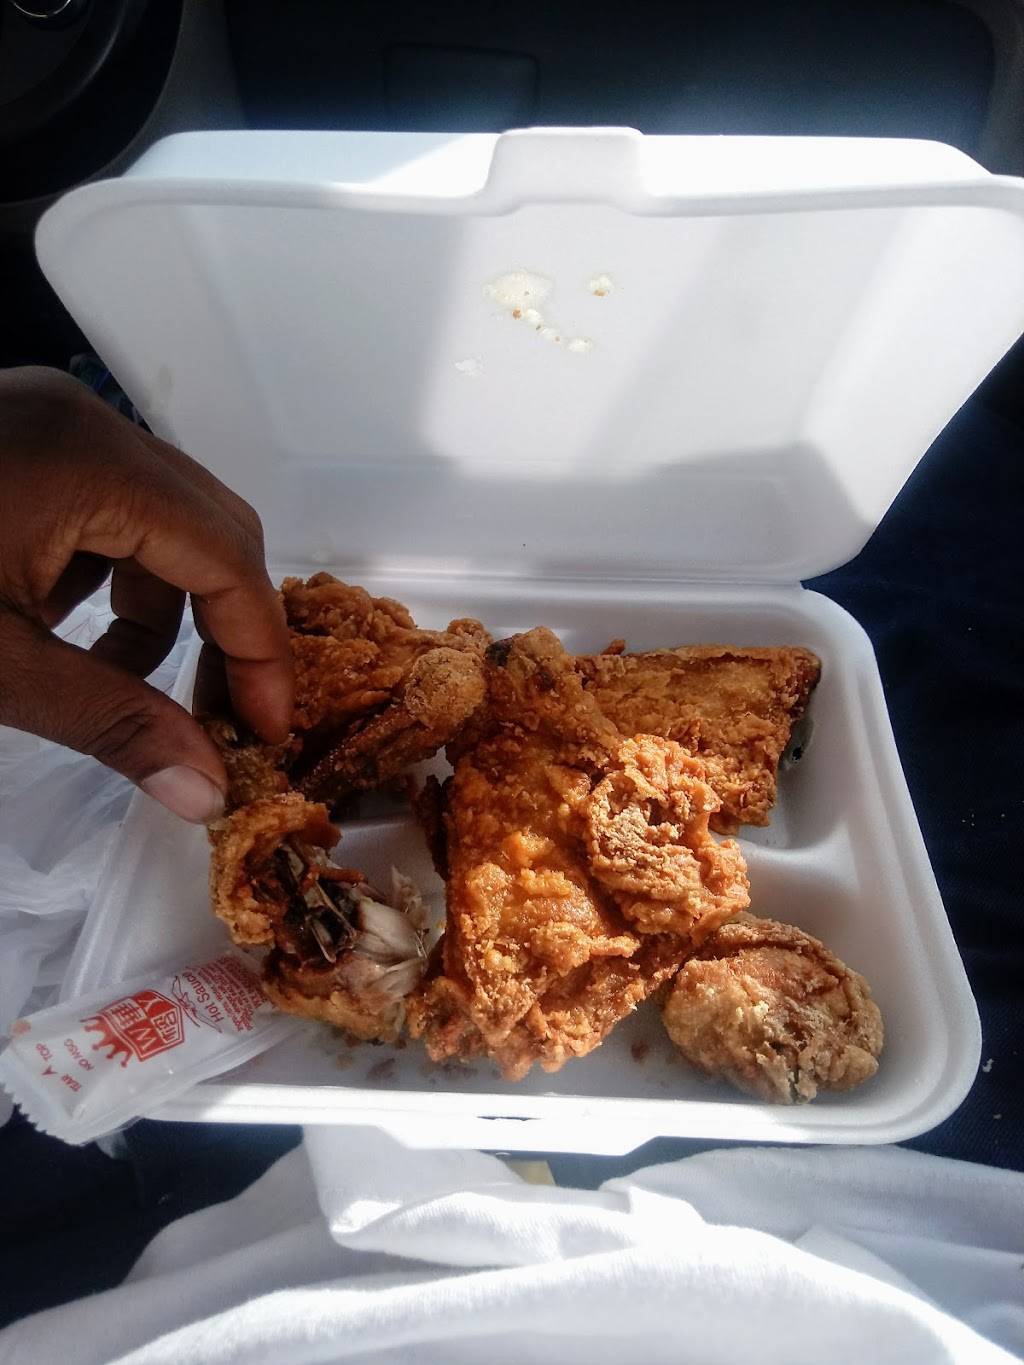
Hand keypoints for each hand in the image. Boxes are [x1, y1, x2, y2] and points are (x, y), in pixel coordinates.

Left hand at [0, 367, 291, 821]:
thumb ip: (112, 724)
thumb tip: (207, 792)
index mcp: (92, 464)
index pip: (228, 558)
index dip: (261, 653)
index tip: (266, 733)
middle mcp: (90, 422)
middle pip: (213, 527)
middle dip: (224, 628)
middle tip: (219, 716)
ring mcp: (56, 421)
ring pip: (165, 519)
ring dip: (164, 606)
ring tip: (119, 681)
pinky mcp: (26, 437)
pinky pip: (110, 508)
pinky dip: (111, 576)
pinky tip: (64, 628)